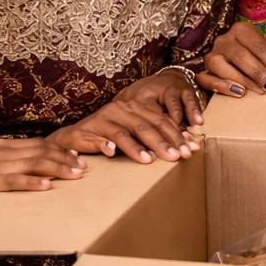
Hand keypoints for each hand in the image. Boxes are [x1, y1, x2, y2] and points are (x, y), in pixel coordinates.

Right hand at [0, 137, 84, 218]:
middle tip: (84, 167)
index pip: (39, 144)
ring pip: (34, 163)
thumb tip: (34, 174)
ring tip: (75, 176)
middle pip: (42, 151)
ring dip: (57, 169)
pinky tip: (47, 187)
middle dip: (66, 159)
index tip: (78, 157)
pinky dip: (33, 183)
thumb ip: (10, 166)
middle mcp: (2, 152)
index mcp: (3, 146)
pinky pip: (15, 181)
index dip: (61, 150)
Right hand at [47, 70, 201, 163]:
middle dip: (169, 140)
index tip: (192, 148)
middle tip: (183, 155)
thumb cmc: (107, 138)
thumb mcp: (133, 136)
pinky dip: (123, 146)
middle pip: (152, 124)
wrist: (73, 138)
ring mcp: (109, 116)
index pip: (162, 120)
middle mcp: (124, 108)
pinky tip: (134, 157)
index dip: (179, 134)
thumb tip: (181, 147)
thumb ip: (152, 137)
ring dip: (150, 145)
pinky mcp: (94, 127)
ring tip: (163, 158)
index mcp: (137, 107)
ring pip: (134, 130)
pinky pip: (112, 137)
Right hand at [199, 21, 265, 96]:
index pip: (258, 44)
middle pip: (240, 55)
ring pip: (220, 65)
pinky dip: (221, 86)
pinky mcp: (203, 71)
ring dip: (241, 79)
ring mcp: (211, 55)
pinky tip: (239, 92)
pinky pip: (205, 78)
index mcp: (241, 30)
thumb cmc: (257, 54)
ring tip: (258, 91)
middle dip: (258, 73)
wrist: (239, 62)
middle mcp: (224, 40)